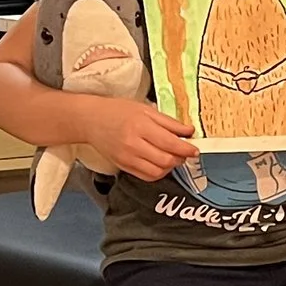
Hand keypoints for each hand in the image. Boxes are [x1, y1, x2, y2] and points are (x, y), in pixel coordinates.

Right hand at [78, 97, 197, 180]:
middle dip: (180, 159)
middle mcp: (133, 144)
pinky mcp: (123, 166)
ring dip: (170, 167)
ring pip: (157, 171)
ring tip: (173, 157)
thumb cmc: (118, 111)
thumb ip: (169, 122)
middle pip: (165, 160)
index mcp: (141, 126)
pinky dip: (158, 173)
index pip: (170, 143)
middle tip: (185, 153)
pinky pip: (146, 176)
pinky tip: (160, 164)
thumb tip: (189, 132)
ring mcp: (127, 158)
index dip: (186, 149)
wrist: (91, 120)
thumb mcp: (145, 109)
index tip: (195, 150)